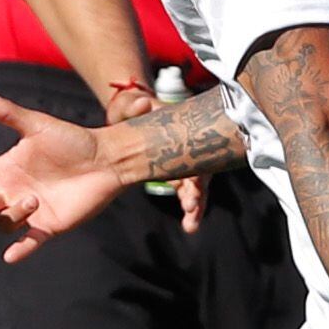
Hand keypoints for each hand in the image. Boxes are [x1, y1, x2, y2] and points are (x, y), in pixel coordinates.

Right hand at [0, 85, 129, 257]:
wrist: (106, 158)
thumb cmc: (72, 140)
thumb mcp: (37, 125)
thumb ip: (7, 113)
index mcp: (7, 169)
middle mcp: (14, 191)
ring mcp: (30, 210)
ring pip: (5, 222)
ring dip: (12, 215)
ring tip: (32, 200)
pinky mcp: (49, 225)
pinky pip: (29, 242)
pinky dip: (19, 250)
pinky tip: (11, 256)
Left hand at [102, 79, 208, 231]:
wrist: (128, 117)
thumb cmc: (130, 109)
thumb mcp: (130, 105)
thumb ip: (132, 105)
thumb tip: (142, 103)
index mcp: (179, 130)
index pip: (196, 149)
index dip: (197, 168)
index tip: (193, 185)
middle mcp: (186, 147)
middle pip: (201, 171)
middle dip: (198, 193)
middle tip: (191, 208)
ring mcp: (183, 162)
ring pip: (196, 186)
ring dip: (196, 206)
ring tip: (191, 225)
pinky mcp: (176, 173)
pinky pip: (188, 192)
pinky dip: (190, 208)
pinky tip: (189, 225)